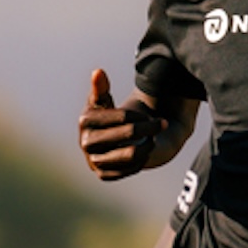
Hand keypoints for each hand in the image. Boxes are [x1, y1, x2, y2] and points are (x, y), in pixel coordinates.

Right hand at [78, 66, 158, 181]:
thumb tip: (98, 72)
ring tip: (152, 138)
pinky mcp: (103, 175)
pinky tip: (144, 151)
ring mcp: (93, 161)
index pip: (124, 116)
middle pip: (130, 134)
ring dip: (148, 145)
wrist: (109, 141)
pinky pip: (129, 169)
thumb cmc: (109, 117)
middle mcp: (85, 142)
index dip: (142, 115)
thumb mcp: (105, 101)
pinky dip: (142, 160)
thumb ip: (101, 87)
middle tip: (162, 124)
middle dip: (150, 128)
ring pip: (132, 154)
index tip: (150, 114)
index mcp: (85, 120)